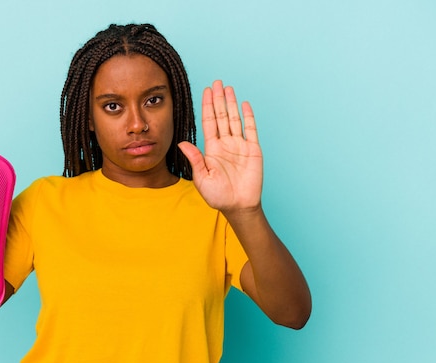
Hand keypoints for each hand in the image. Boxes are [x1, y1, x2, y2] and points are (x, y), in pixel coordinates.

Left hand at [178, 80, 262, 212]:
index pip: (209, 123)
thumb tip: (182, 143)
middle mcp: (225, 144)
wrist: (238, 206)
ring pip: (234, 119)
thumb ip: (195, 160)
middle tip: (216, 82)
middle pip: (221, 116)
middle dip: (218, 99)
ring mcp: (239, 146)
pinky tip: (244, 104)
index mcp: (211, 149)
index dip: (207, 107)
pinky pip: (251, 130)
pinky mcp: (253, 150)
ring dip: (231, 104)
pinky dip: (248, 116)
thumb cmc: (218, 196)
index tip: (205, 92)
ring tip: (228, 88)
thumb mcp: (202, 178)